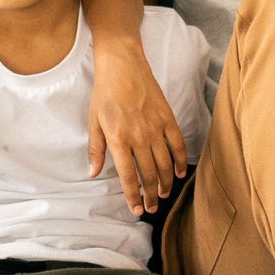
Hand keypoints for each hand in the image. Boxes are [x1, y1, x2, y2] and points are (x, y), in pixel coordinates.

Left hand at [88, 41, 187, 215]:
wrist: (122, 65)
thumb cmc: (104, 93)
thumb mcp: (92, 122)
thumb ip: (95, 150)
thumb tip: (93, 173)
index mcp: (118, 140)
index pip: (129, 177)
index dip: (133, 196)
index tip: (137, 210)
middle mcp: (139, 137)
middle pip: (149, 175)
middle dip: (151, 195)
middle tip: (152, 208)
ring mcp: (155, 128)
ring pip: (165, 164)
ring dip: (166, 183)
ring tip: (164, 194)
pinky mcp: (167, 118)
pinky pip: (178, 145)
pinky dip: (181, 161)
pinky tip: (181, 173)